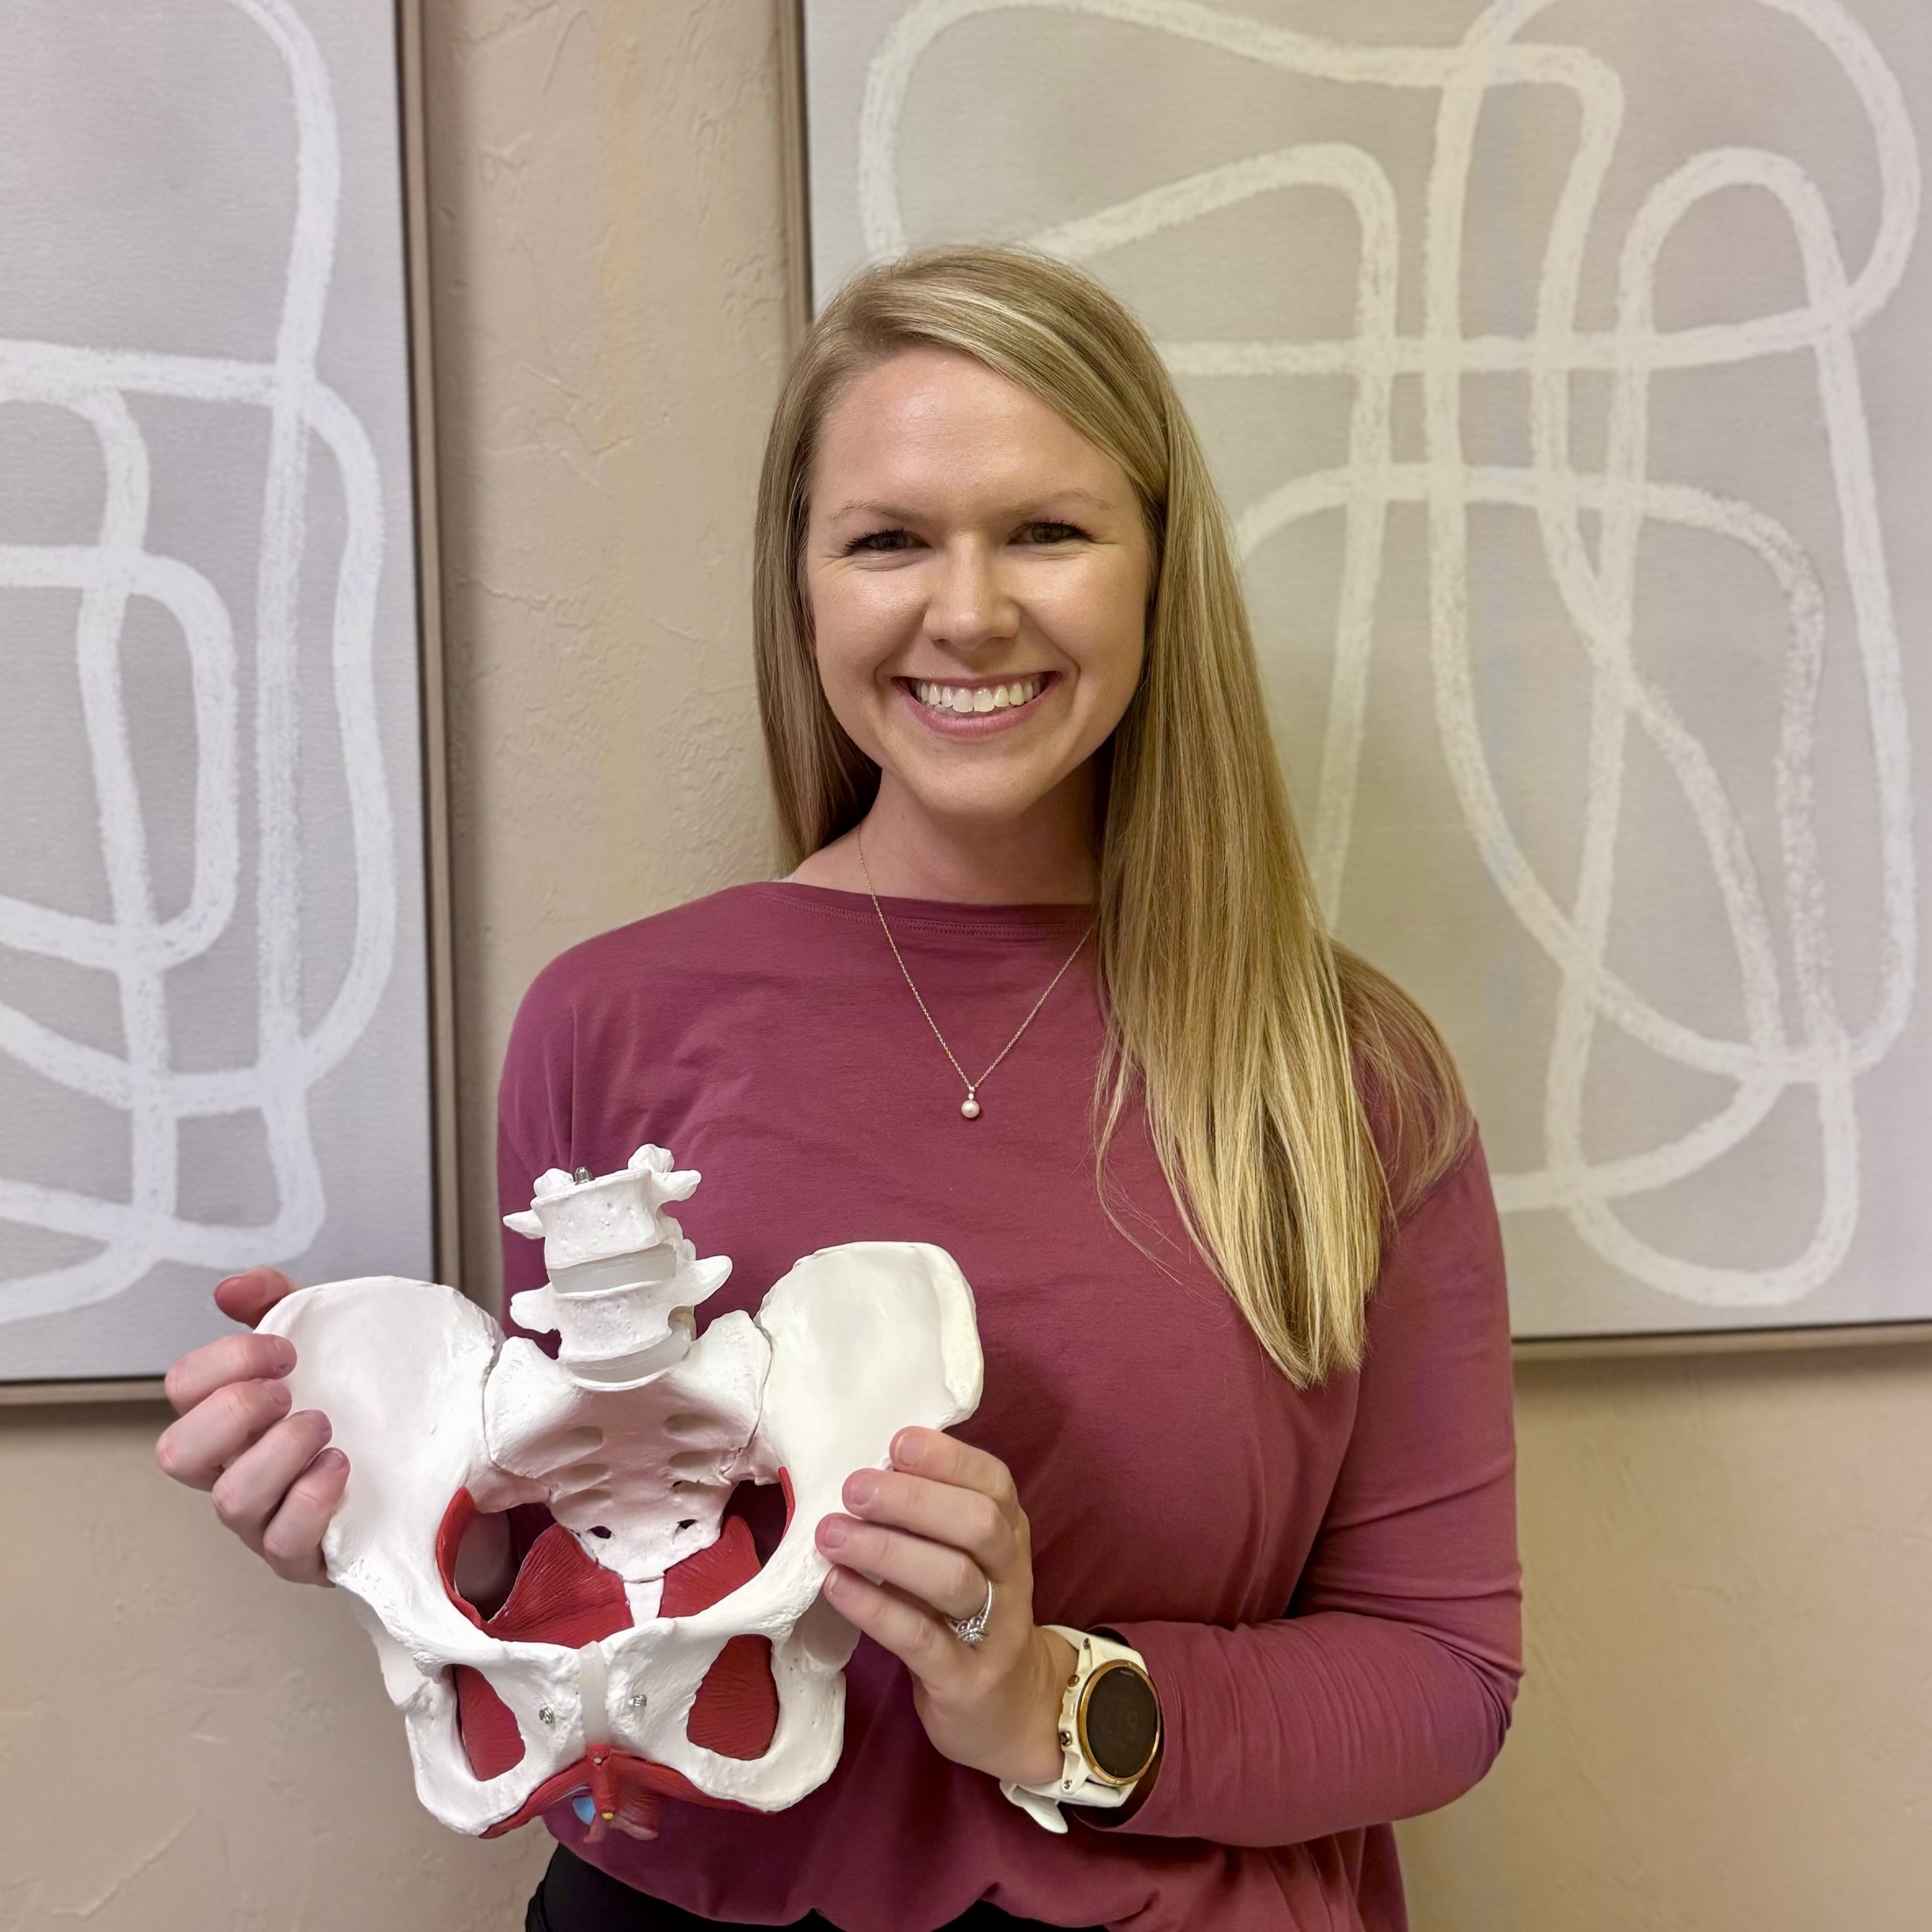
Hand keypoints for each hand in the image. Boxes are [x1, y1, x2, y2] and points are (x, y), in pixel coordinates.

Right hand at [154, 1267, 345, 1585]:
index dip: (225, 1361)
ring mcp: (262, 1518)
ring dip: (279, 1453)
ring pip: (230, 1500)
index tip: (286, 1350)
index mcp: (229, 1416)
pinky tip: (340, 1468)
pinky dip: (309, 1500)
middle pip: (178, 1452)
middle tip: (288, 1393)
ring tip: (324, 1427)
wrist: (429, 1463)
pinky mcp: (301, 1555)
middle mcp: (233, 1468)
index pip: (182, 1388)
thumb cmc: (358, 1403)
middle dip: (234, 1411)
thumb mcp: (328, 1339)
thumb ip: (281, 1302)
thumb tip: (234, 1287)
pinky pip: (283, 1542)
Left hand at [814, 1426, 1074, 1789]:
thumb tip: (864, 1471)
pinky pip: (921, 1639)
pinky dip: (876, 1608)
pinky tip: (837, 1586)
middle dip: (912, 1500)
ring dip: (886, 1551)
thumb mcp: (960, 1561)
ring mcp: (994, 1630)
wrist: (1009, 1712)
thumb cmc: (965, 1618)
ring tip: (831, 1535)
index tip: (896, 1442)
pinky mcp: (966, 1679)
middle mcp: (1010, 1574)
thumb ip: (927, 1521)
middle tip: (852, 1489)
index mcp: (1008, 1533)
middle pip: (977, 1524)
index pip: (993, 1482)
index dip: (948, 1458)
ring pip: (952, 1578)